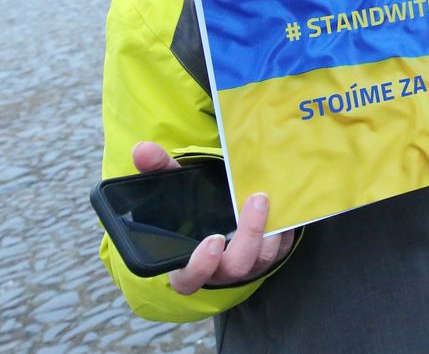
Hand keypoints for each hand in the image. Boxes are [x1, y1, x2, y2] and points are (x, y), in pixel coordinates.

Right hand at [129, 142, 293, 294]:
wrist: (217, 215)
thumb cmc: (188, 209)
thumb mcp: (171, 188)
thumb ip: (156, 170)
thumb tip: (142, 150)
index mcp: (187, 265)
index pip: (190, 279)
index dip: (201, 265)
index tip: (213, 240)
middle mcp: (219, 272)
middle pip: (235, 266)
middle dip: (248, 234)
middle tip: (256, 200)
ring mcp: (246, 267)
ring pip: (262, 259)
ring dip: (269, 230)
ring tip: (267, 198)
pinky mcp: (268, 258)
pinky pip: (281, 249)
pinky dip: (285, 230)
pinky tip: (285, 206)